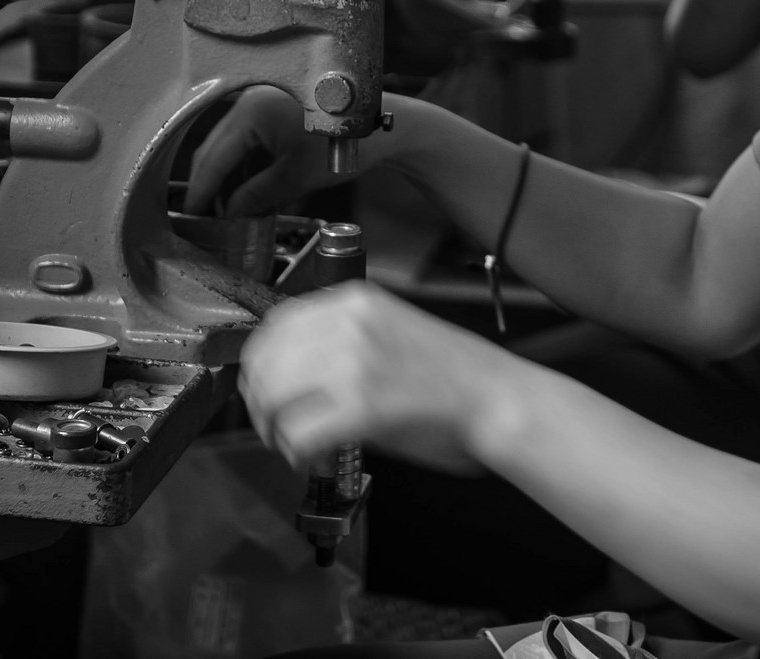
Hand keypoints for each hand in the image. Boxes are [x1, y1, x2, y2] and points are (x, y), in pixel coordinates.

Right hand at [186, 86, 355, 216]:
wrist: (381, 129)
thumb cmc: (343, 147)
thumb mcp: (294, 179)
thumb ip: (254, 198)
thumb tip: (228, 216)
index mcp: (251, 113)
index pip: (213, 157)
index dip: (201, 191)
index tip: (192, 216)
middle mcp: (249, 102)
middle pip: (215, 150)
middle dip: (210, 185)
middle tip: (205, 217)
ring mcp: (260, 104)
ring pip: (229, 147)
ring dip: (227, 179)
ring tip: (228, 211)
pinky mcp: (271, 112)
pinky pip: (247, 142)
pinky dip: (244, 168)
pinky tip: (246, 194)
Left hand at [238, 281, 524, 476]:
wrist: (498, 399)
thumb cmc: (452, 375)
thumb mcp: (387, 332)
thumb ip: (337, 342)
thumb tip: (289, 373)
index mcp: (353, 302)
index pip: (275, 326)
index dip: (262, 367)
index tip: (265, 390)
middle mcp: (348, 324)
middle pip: (266, 363)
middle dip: (261, 402)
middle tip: (274, 426)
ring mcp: (354, 363)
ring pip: (274, 398)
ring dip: (274, 429)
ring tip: (293, 444)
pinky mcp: (362, 406)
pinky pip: (299, 434)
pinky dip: (295, 453)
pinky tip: (312, 457)